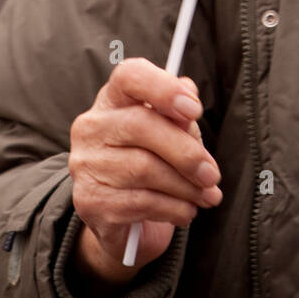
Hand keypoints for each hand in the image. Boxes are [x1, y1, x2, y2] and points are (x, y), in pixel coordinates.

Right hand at [68, 58, 221, 288]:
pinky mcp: (90, 201)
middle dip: (186, 153)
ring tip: (206, 195)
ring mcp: (86, 164)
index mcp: (114, 100)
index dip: (163, 87)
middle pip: (141, 125)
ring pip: (144, 168)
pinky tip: (186, 211)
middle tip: (212, 174)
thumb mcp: (173, 134)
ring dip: (185, 186)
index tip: (195, 109)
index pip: (129, 76)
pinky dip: (173, 208)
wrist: (126, 221)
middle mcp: (92, 127)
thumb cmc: (154, 164)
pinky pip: (141, 201)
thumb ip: (180, 114)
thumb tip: (190, 91)